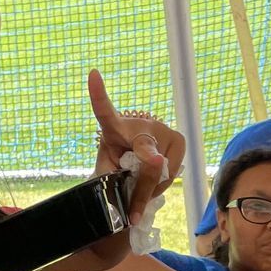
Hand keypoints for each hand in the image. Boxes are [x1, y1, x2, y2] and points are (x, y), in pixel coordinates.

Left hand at [88, 70, 185, 227]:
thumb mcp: (110, 179)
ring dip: (152, 187)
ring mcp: (162, 131)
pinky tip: (155, 186)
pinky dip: (163, 186)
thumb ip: (127, 175)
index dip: (98, 94)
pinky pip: (174, 167)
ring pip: (162, 168)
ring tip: (142, 188)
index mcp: (114, 129)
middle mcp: (141, 124)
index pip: (104, 111)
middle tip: (141, 196)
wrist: (137, 178)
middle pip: (145, 153)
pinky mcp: (178, 141)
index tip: (92, 75)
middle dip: (144, 178)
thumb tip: (158, 164)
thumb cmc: (118, 176)